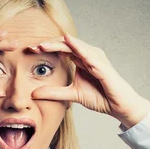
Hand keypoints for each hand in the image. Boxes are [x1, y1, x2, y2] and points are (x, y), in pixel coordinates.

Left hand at [29, 33, 149, 127]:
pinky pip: (88, 54)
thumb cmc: (100, 97)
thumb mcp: (72, 95)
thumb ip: (54, 93)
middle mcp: (89, 55)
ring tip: (43, 44)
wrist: (118, 106)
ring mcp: (96, 58)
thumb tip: (34, 93)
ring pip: (75, 46)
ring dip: (58, 44)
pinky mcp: (102, 66)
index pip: (61, 49)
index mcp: (81, 59)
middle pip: (66, 45)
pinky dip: (78, 47)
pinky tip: (68, 42)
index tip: (30, 50)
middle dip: (48, 44)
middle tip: (32, 46)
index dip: (46, 48)